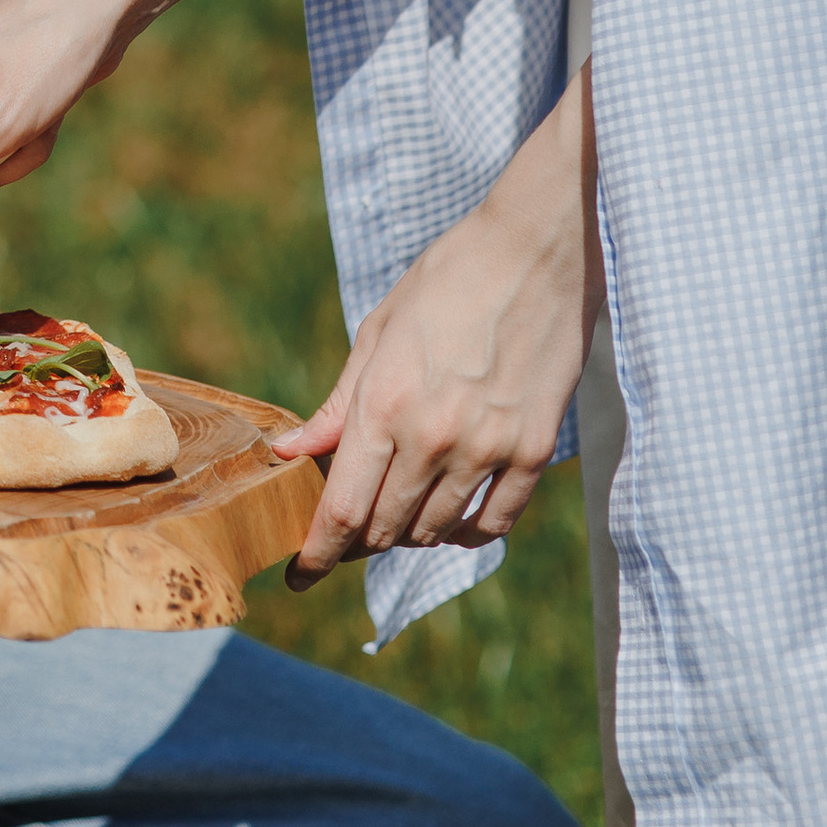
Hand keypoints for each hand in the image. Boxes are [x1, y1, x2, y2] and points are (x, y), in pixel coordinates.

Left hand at [273, 67, 600, 582]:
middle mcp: (433, 436)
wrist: (537, 250)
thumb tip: (289, 453)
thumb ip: (337, 404)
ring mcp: (489, 446)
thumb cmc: (447, 280)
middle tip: (345, 538)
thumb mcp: (379, 331)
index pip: (342, 510)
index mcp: (384, 403)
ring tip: (397, 519)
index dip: (315, 554)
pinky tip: (454, 523)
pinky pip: (497, 520)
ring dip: (409, 536)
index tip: (299, 577)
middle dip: (357, 543)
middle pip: (385, 529)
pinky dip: (469, 533)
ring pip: (437, 531)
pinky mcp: (533, 448)